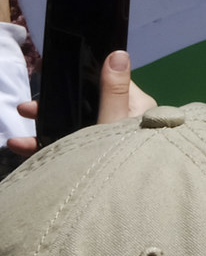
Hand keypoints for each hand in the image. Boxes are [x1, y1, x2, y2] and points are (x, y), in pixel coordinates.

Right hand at [7, 49, 155, 153]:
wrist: (133, 202)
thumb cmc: (127, 155)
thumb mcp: (116, 120)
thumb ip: (114, 91)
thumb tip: (118, 54)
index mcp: (137, 108)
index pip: (109, 84)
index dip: (81, 79)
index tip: (54, 77)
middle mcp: (125, 124)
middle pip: (85, 106)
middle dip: (53, 106)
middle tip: (26, 109)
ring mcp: (110, 143)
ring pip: (73, 127)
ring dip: (44, 127)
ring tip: (18, 130)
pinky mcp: (96, 160)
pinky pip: (70, 148)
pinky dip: (46, 146)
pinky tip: (21, 148)